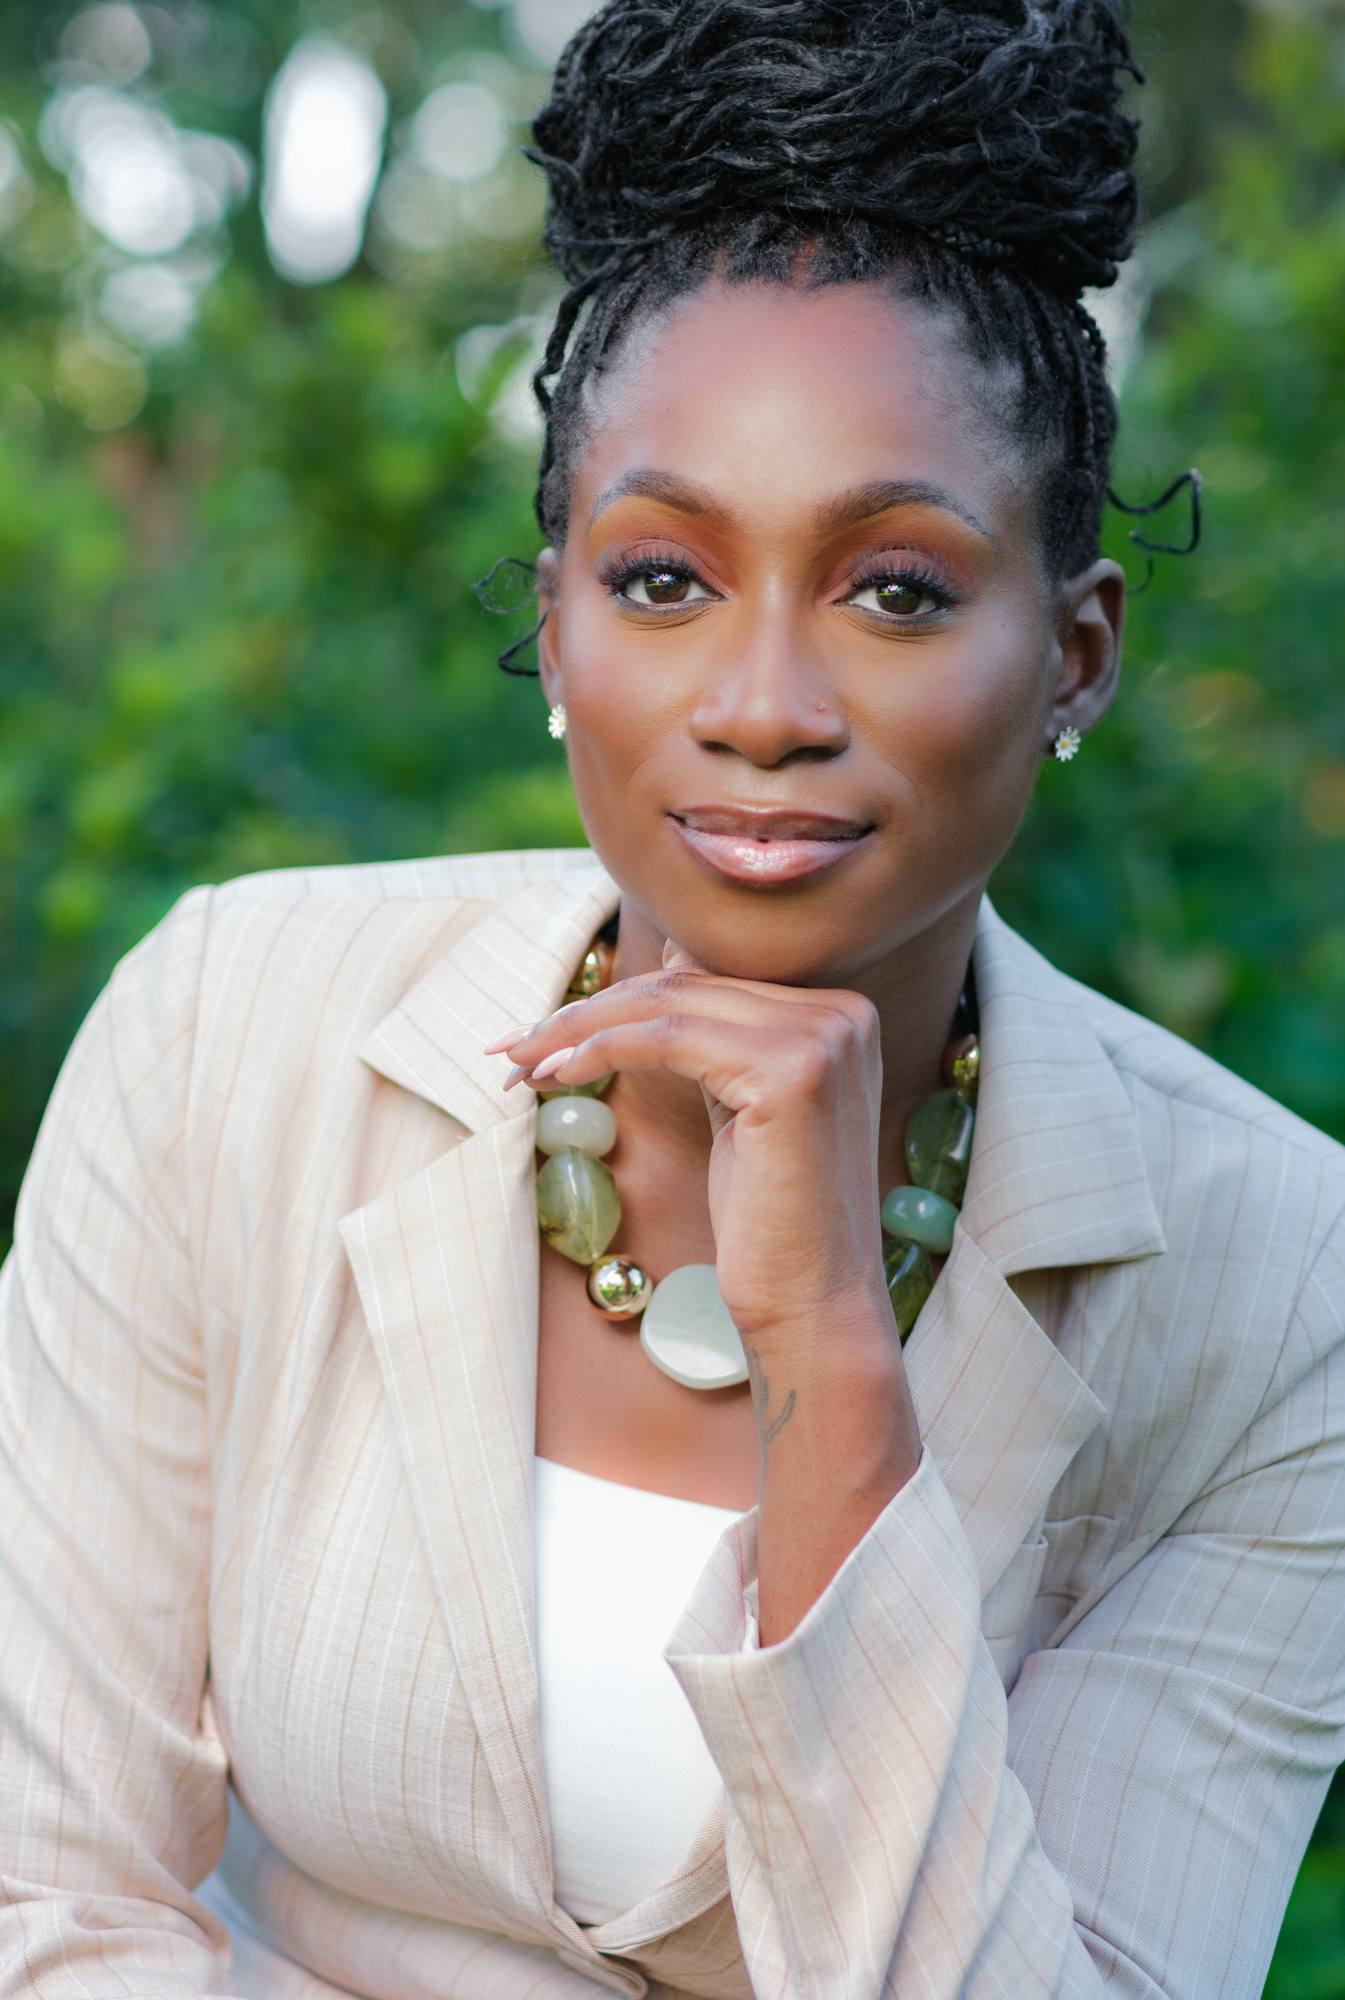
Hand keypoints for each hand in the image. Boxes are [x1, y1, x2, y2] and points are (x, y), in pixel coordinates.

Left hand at [498, 952, 887, 1351]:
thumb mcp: (742, 1108)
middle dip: (586, 1014)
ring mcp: (822, 1038)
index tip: (545, 1033)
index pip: (706, 978)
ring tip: (519, 1065)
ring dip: (577, 1030)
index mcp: (840, 1014)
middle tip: (512, 1047)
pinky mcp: (790, 1072)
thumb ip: (718, 1040)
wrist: (813, 1307)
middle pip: (684, 986)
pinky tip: (557, 1075)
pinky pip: (668, 1039)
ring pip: (667, 1004)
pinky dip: (601, 1050)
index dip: (617, 1000)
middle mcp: (843, 1013)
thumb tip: (663, 970)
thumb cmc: (768, 1222)